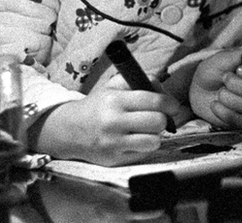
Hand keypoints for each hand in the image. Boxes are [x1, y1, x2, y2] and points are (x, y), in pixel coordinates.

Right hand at [30, 73, 188, 165]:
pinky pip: (143, 154)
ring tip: (146, 131)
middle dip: (163, 119)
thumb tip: (164, 91)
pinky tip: (134, 141)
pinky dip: (143, 147)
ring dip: (155, 135)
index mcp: (115, 100)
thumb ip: (140, 81)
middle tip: (158, 118)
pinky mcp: (114, 160)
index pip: (154, 101)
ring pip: (154, 141)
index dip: (170, 103)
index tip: (172, 106)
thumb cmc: (98, 106)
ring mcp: (113, 143)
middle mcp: (114, 122)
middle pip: (158, 122)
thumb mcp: (113, 87)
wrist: (69, 130)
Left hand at [190, 46, 241, 128]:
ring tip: (219, 92)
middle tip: (224, 78)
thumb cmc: (214, 71)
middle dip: (237, 84)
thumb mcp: (221, 59)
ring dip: (228, 97)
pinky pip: (238, 120)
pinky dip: (222, 111)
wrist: (199, 90)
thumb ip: (236, 54)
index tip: (239, 69)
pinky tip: (215, 104)